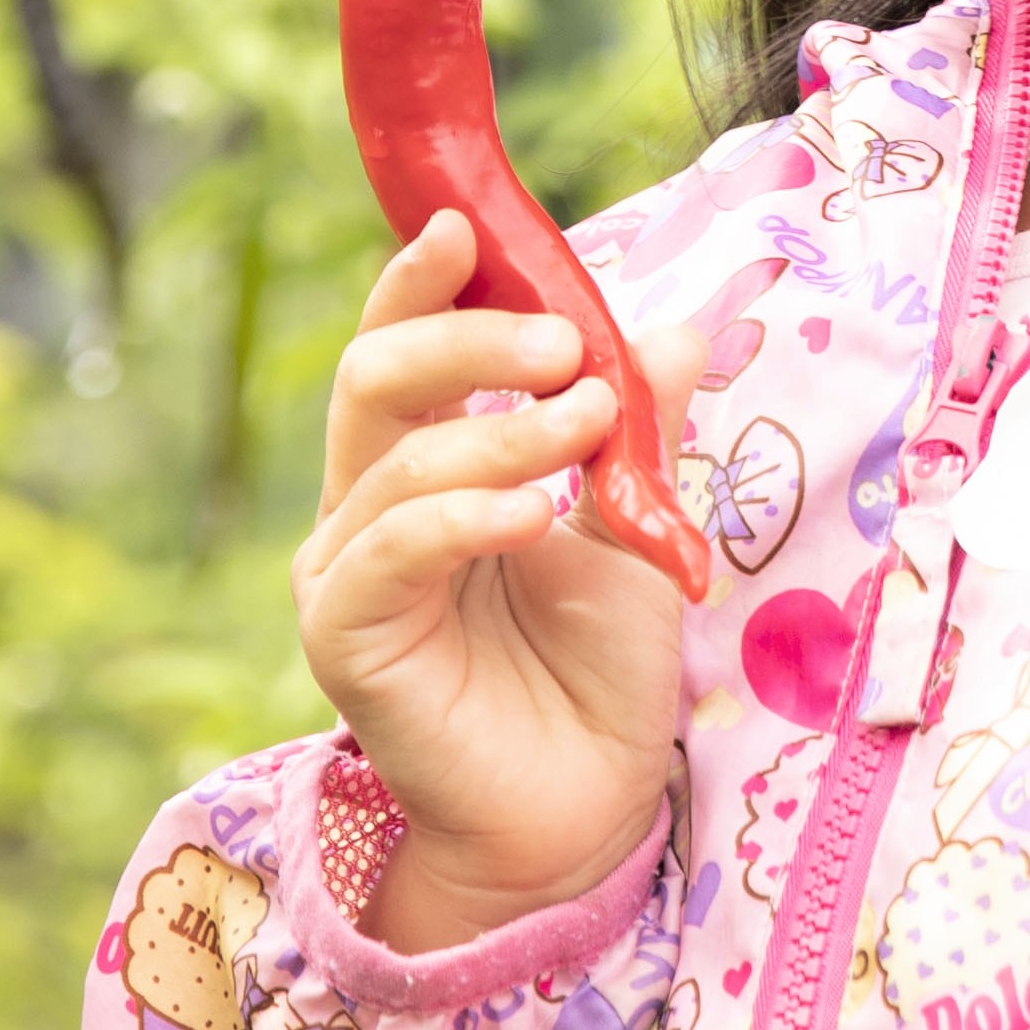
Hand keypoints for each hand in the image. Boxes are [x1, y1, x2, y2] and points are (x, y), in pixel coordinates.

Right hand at [294, 212, 698, 954]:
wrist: (584, 805)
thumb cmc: (597, 670)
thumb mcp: (635, 528)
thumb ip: (639, 431)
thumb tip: (684, 326)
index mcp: (422, 464)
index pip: (404, 345)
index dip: (425, 281)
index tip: (469, 224)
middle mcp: (366, 507)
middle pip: (377, 377)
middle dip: (472, 338)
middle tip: (568, 346)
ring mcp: (348, 571)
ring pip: (397, 459)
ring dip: (503, 431)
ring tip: (589, 431)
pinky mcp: (346, 638)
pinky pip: (392, 551)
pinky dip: (464, 515)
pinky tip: (534, 513)